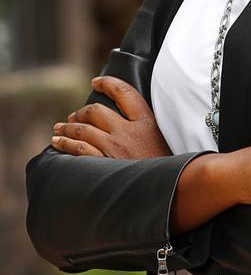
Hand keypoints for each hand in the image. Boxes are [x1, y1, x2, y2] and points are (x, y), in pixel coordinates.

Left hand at [50, 76, 171, 158]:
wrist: (168, 192)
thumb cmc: (166, 168)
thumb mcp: (165, 140)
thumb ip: (148, 126)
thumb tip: (130, 115)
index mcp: (146, 122)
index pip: (124, 92)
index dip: (108, 83)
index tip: (96, 82)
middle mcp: (128, 132)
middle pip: (96, 111)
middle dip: (82, 111)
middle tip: (75, 116)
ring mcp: (114, 149)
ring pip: (83, 129)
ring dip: (68, 127)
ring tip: (61, 127)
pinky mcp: (103, 165)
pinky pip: (78, 149)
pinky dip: (65, 144)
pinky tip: (58, 142)